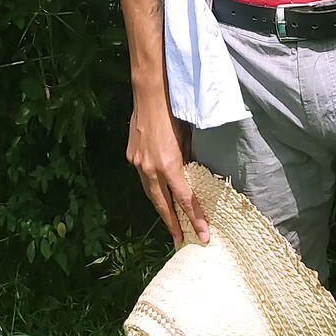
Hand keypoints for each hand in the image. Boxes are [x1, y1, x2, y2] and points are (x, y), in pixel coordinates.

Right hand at [127, 105, 210, 245]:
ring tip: (171, 223)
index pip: (185, 199)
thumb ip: (187, 161)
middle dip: (172, 224)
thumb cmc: (174, 112)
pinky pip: (143, 178)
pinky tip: (159, 193)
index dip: (195, 219)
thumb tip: (190, 176)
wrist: (150, 94)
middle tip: (180, 240)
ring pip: (150, 193)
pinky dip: (153, 188)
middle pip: (162, 204)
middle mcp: (151, 168)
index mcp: (169, 164)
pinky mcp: (131, 156)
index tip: (204, 235)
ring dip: (161, 208)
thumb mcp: (187, 139)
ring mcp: (138, 163)